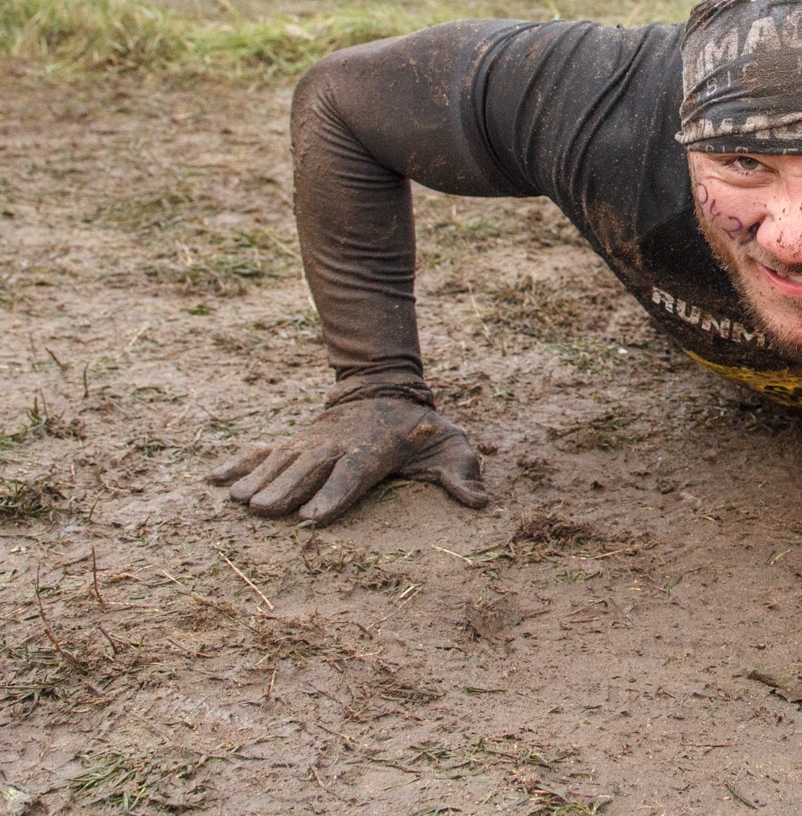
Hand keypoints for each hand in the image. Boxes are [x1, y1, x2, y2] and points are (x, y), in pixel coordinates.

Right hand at [208, 398, 488, 524]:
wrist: (387, 390)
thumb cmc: (422, 430)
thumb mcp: (451, 445)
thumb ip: (462, 474)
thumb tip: (480, 502)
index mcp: (373, 452)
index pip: (352, 476)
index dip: (333, 497)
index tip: (312, 520)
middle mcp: (336, 446)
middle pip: (308, 470)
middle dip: (285, 490)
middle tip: (261, 511)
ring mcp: (312, 441)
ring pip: (281, 461)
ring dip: (257, 479)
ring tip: (236, 501)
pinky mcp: (295, 441)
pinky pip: (262, 451)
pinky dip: (238, 462)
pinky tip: (212, 478)